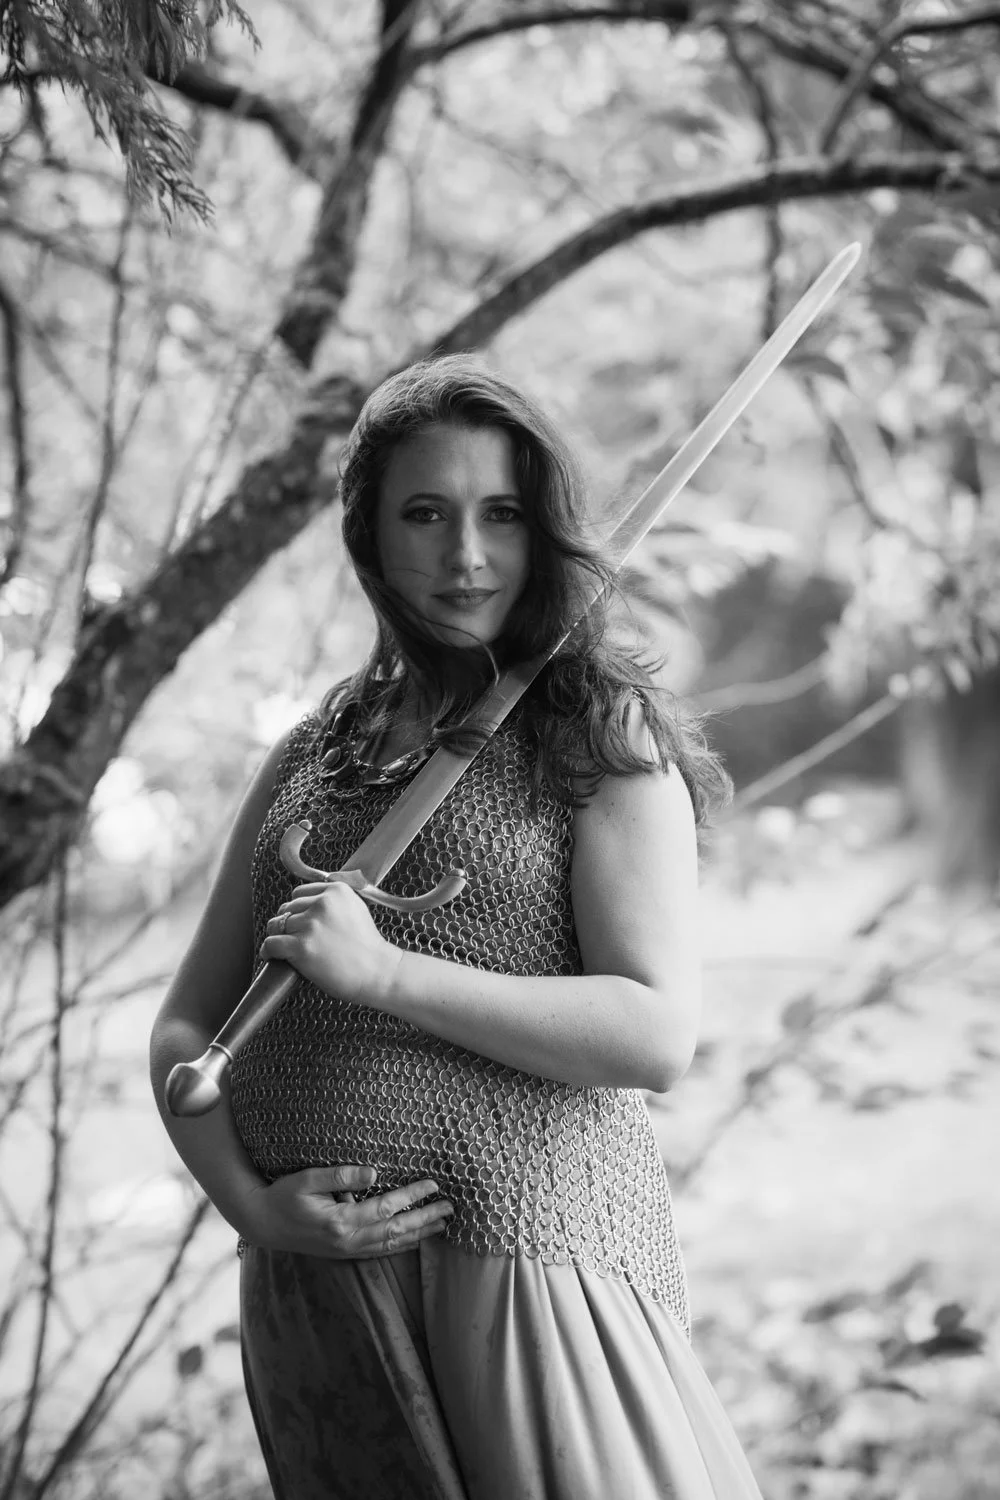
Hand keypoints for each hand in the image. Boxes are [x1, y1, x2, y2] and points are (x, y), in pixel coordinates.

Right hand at [240, 1164, 453, 1258]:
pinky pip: (379, 1251)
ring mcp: (346, 1250)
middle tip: (450, 1209)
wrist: (262, 1223)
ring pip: (390, 1245)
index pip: (386, 1208)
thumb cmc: (282, 1196)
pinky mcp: (343, 1252)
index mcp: (340, 1221)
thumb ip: (340, 1176)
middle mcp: (347, 1240)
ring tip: (441, 1225)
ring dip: (418, 1234)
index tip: (433, 1184)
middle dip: (425, 1219)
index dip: (412, 1196)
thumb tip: (373, 1173)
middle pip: (395, 1230)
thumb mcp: (306, 1179)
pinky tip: (413, 1239)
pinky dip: (400, 1245)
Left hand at [260, 881, 401, 1005]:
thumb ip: (333, 901)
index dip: (298, 910)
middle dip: (289, 923)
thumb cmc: (368, 947)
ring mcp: (311, 925)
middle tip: (299, 939)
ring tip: (288, 949)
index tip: (302, 922)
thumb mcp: (356, 908)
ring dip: (279, 937)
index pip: (299, 893)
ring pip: (277, 925)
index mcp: (336, 890)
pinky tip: (272, 956)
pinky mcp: (301, 947)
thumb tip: (305, 903)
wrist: (377, 972)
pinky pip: (271, 943)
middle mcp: (322, 903)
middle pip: (287, 908)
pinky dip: (268, 951)